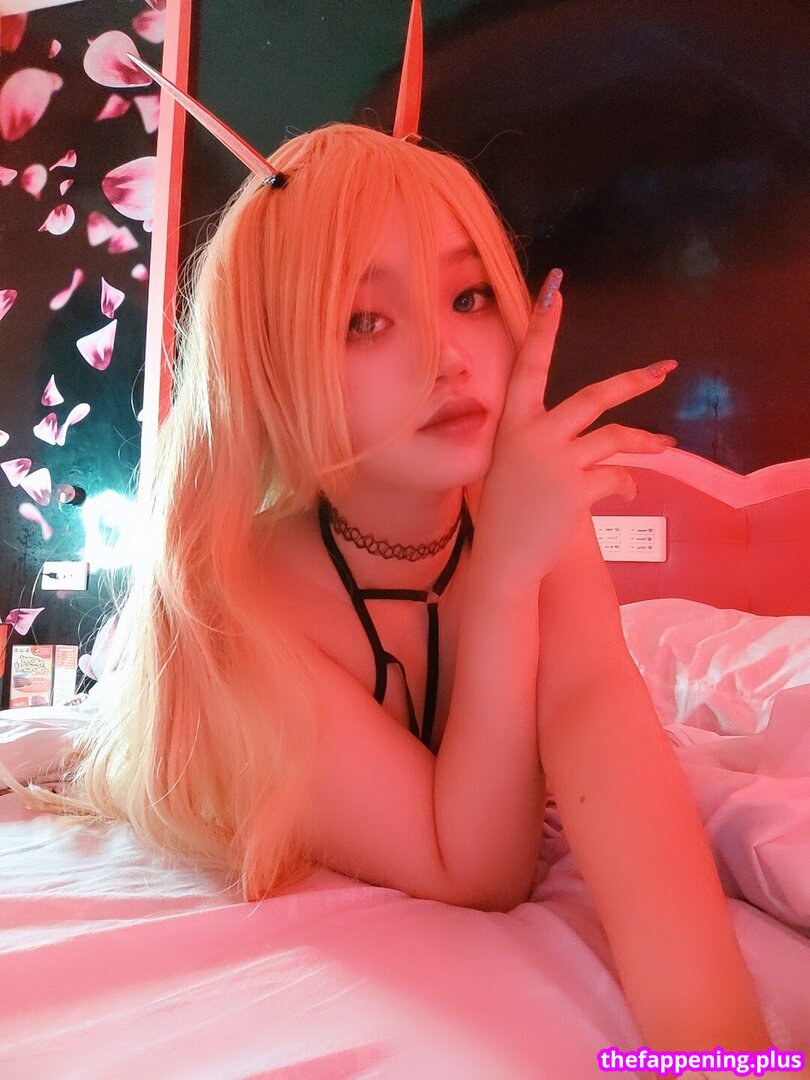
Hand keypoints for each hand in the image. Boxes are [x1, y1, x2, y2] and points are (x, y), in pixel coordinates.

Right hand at [474, 268, 677, 587]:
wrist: (503, 557)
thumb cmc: (507, 513)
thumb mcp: (512, 465)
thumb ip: (541, 441)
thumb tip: (587, 435)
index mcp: (513, 423)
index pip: (529, 364)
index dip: (543, 327)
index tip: (555, 289)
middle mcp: (533, 434)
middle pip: (594, 396)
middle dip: (634, 381)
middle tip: (663, 371)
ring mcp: (555, 460)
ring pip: (616, 438)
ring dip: (646, 443)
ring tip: (666, 447)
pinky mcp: (576, 488)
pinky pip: (618, 477)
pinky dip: (626, 485)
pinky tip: (624, 492)